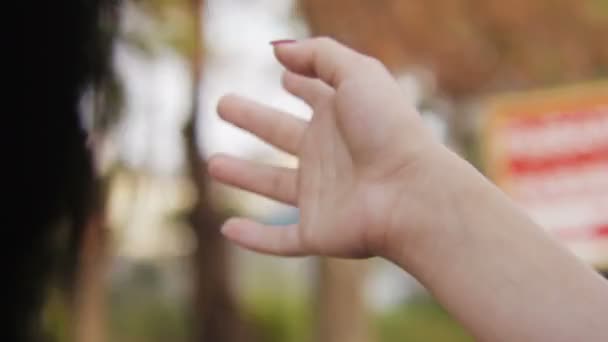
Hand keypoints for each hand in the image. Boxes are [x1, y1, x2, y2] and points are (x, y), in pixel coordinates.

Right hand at [208, 37, 446, 257]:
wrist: (409, 192)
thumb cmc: (388, 129)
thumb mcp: (358, 74)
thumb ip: (319, 54)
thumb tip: (278, 50)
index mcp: (340, 118)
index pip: (315, 96)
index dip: (300, 83)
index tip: (284, 73)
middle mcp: (328, 156)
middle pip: (281, 135)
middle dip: (252, 119)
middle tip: (223, 104)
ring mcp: (322, 196)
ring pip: (274, 186)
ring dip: (244, 175)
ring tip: (212, 163)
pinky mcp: (317, 232)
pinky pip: (280, 240)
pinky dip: (254, 239)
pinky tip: (228, 229)